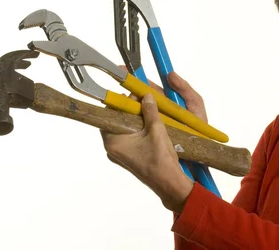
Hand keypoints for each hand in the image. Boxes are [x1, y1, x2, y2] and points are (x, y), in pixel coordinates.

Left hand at [101, 70, 207, 212]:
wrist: (169, 184)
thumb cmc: (161, 160)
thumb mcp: (156, 130)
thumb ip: (150, 111)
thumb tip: (145, 96)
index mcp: (113, 141)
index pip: (109, 114)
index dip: (120, 101)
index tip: (132, 94)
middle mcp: (112, 148)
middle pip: (117, 120)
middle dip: (130, 109)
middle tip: (144, 100)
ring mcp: (120, 153)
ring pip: (124, 128)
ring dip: (136, 119)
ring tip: (149, 110)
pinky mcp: (129, 156)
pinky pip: (130, 137)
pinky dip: (138, 129)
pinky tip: (151, 124)